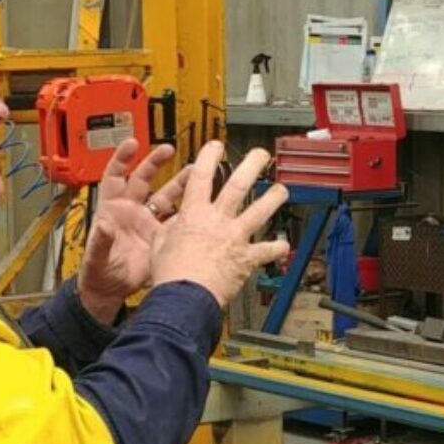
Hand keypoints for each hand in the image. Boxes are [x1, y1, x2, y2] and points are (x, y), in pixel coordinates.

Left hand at [77, 139, 190, 322]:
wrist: (112, 291)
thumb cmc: (98, 273)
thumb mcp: (96, 258)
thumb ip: (100, 242)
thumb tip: (103, 226)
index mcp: (112, 210)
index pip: (115, 177)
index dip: (122, 159)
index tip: (132, 143)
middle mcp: (131, 211)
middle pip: (143, 179)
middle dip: (156, 162)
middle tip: (168, 149)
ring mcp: (147, 222)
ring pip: (166, 196)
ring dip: (179, 183)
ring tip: (196, 170)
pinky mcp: (161, 236)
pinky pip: (177, 219)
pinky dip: (189, 212)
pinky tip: (202, 203)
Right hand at [150, 141, 289, 306]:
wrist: (185, 296)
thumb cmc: (170, 274)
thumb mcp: (159, 244)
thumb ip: (169, 229)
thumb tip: (173, 224)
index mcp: (194, 214)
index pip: (201, 176)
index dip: (209, 156)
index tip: (216, 147)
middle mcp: (218, 221)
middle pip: (238, 185)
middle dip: (252, 165)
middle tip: (260, 155)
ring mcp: (235, 237)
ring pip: (259, 211)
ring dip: (273, 198)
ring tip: (282, 189)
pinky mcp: (246, 258)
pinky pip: (266, 251)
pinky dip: (277, 248)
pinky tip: (284, 245)